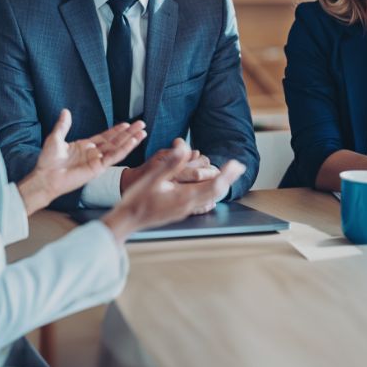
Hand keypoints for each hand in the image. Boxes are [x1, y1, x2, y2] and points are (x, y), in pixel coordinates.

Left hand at [18, 109, 145, 214]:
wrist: (45, 177)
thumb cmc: (48, 161)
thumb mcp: (55, 138)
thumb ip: (63, 125)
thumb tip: (65, 111)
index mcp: (85, 147)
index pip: (105, 137)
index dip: (116, 130)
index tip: (127, 123)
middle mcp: (93, 154)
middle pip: (115, 141)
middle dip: (129, 133)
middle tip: (141, 124)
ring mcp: (97, 161)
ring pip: (118, 148)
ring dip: (131, 140)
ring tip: (142, 132)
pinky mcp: (98, 168)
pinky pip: (114, 157)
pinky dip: (125, 149)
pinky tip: (133, 142)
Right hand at [102, 139, 244, 243]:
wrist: (127, 220)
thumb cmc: (137, 199)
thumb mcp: (153, 177)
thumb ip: (171, 163)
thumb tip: (184, 147)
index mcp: (183, 197)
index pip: (213, 185)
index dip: (226, 174)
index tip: (235, 163)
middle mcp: (188, 205)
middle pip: (215, 192)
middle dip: (228, 178)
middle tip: (238, 166)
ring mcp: (184, 210)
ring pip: (210, 197)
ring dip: (220, 185)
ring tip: (228, 174)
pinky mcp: (179, 211)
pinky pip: (201, 203)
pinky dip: (210, 193)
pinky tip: (210, 191)